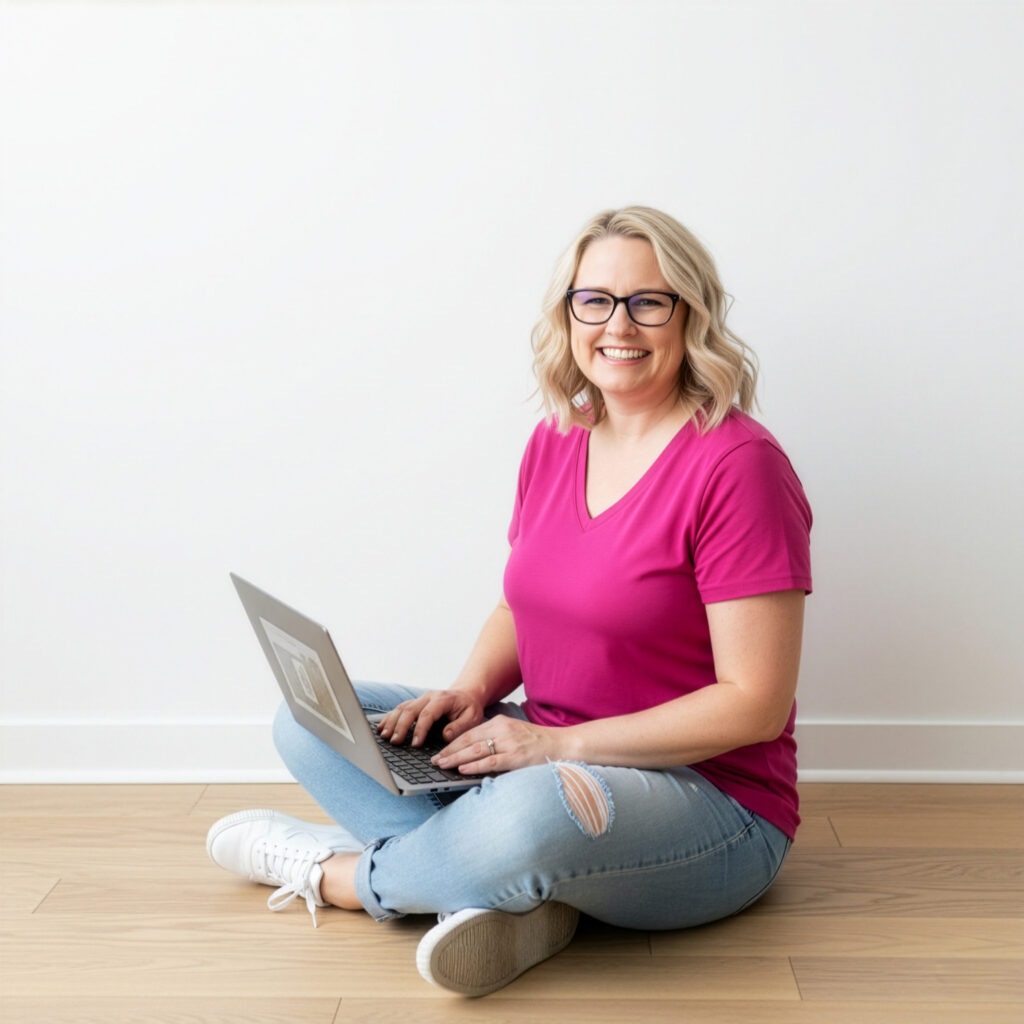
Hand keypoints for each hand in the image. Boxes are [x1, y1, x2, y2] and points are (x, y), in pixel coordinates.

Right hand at [377, 689, 485, 747]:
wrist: (466, 694)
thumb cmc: (469, 708)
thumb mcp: (472, 718)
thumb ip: (460, 727)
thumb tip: (445, 736)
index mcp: (443, 699)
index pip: (428, 714)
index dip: (420, 729)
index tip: (415, 744)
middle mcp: (429, 697)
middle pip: (410, 709)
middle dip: (401, 726)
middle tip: (395, 742)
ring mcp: (421, 699)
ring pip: (402, 708)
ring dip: (392, 722)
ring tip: (385, 736)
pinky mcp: (416, 703)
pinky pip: (400, 708)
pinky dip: (390, 717)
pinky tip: (382, 727)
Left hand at [432, 714, 563, 774]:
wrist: (563, 745)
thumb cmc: (538, 743)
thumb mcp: (514, 734)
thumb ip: (495, 741)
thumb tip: (472, 755)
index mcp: (500, 723)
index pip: (470, 732)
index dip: (452, 742)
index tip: (439, 751)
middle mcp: (502, 730)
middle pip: (469, 740)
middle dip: (449, 750)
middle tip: (434, 760)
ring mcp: (509, 743)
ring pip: (476, 750)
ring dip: (456, 758)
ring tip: (442, 765)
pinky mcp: (516, 756)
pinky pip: (491, 761)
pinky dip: (474, 765)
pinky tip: (462, 769)